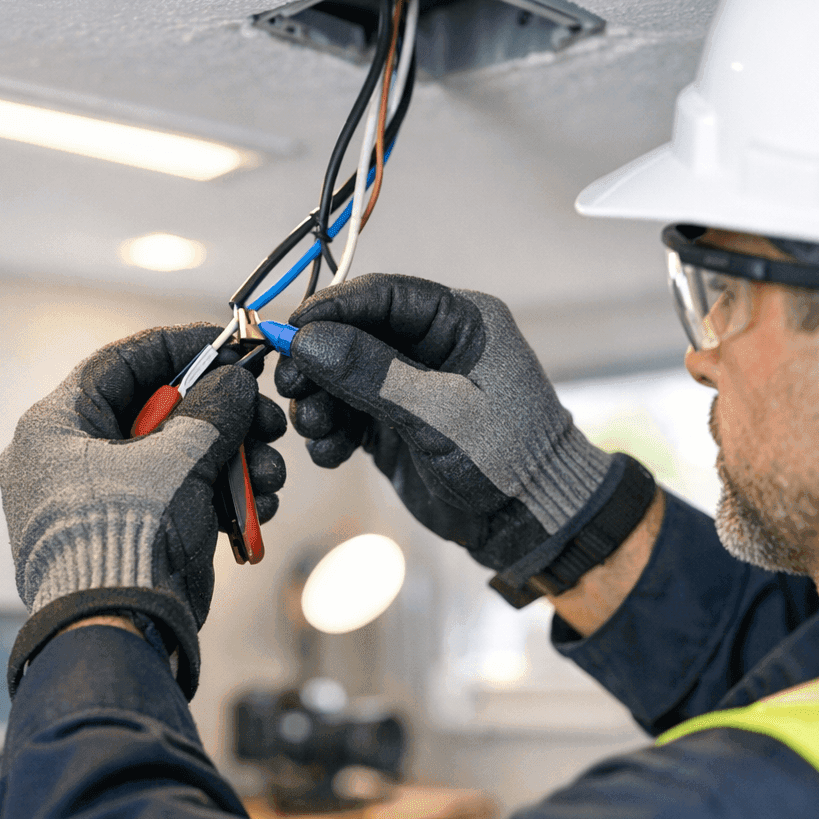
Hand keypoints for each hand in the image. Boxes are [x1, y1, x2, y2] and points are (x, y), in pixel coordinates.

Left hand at [0, 324, 286, 696]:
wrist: (121, 632)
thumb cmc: (131, 536)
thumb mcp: (179, 458)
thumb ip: (213, 408)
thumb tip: (235, 383)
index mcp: (54, 427)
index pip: (120, 363)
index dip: (179, 347)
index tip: (229, 343)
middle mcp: (67, 460)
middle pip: (158, 412)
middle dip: (224, 418)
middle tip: (268, 420)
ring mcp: (98, 502)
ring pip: (176, 459)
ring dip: (234, 461)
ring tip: (270, 477)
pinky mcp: (128, 538)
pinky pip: (177, 499)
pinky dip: (219, 498)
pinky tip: (258, 508)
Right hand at [275, 274, 633, 597]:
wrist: (530, 523)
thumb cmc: (507, 459)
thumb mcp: (440, 414)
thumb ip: (373, 375)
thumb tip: (306, 341)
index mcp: (460, 322)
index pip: (384, 296)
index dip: (331, 309)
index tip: (289, 332)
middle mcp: (433, 346)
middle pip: (354, 334)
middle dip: (317, 361)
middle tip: (290, 386)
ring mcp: (411, 386)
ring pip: (343, 375)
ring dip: (319, 400)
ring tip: (314, 428)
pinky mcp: (396, 424)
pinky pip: (348, 414)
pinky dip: (331, 431)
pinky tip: (330, 453)